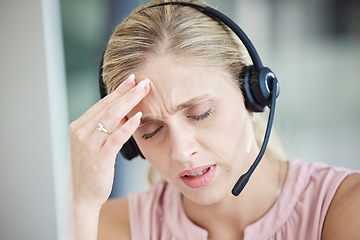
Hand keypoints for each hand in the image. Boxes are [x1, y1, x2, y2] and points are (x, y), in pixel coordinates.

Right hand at [69, 74, 149, 207]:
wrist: (80, 196)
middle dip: (127, 92)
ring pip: (111, 117)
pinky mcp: (99, 158)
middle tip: (143, 81)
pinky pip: (115, 138)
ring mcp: (89, 145)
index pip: (102, 104)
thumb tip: (125, 113)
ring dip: (129, 102)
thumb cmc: (90, 170)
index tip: (132, 80)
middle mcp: (82, 132)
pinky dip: (127, 126)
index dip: (119, 91)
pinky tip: (138, 117)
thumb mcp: (94, 145)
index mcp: (79, 127)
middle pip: (108, 107)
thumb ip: (106, 128)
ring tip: (144, 91)